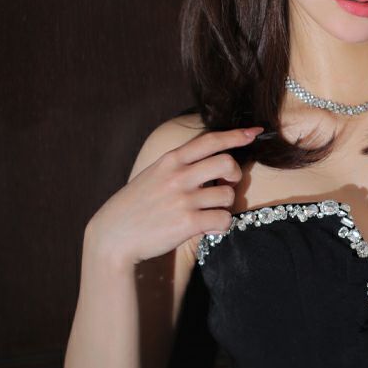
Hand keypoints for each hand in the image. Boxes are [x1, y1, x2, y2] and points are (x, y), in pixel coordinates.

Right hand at [86, 127, 263, 266]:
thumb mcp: (153, 175)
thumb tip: (212, 161)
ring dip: (224, 205)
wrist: (113, 236)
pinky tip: (209, 227)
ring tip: (208, 212)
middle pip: (227, 163)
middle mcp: (178, 176)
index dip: (236, 135)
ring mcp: (183, 199)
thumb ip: (180, 166)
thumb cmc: (135, 206)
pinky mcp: (187, 223)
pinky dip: (222, 225)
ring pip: (227, 195)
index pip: (210, 140)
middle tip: (227, 183)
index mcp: (170, 161)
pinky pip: (223, 219)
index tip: (255, 132)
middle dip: (235, 174)